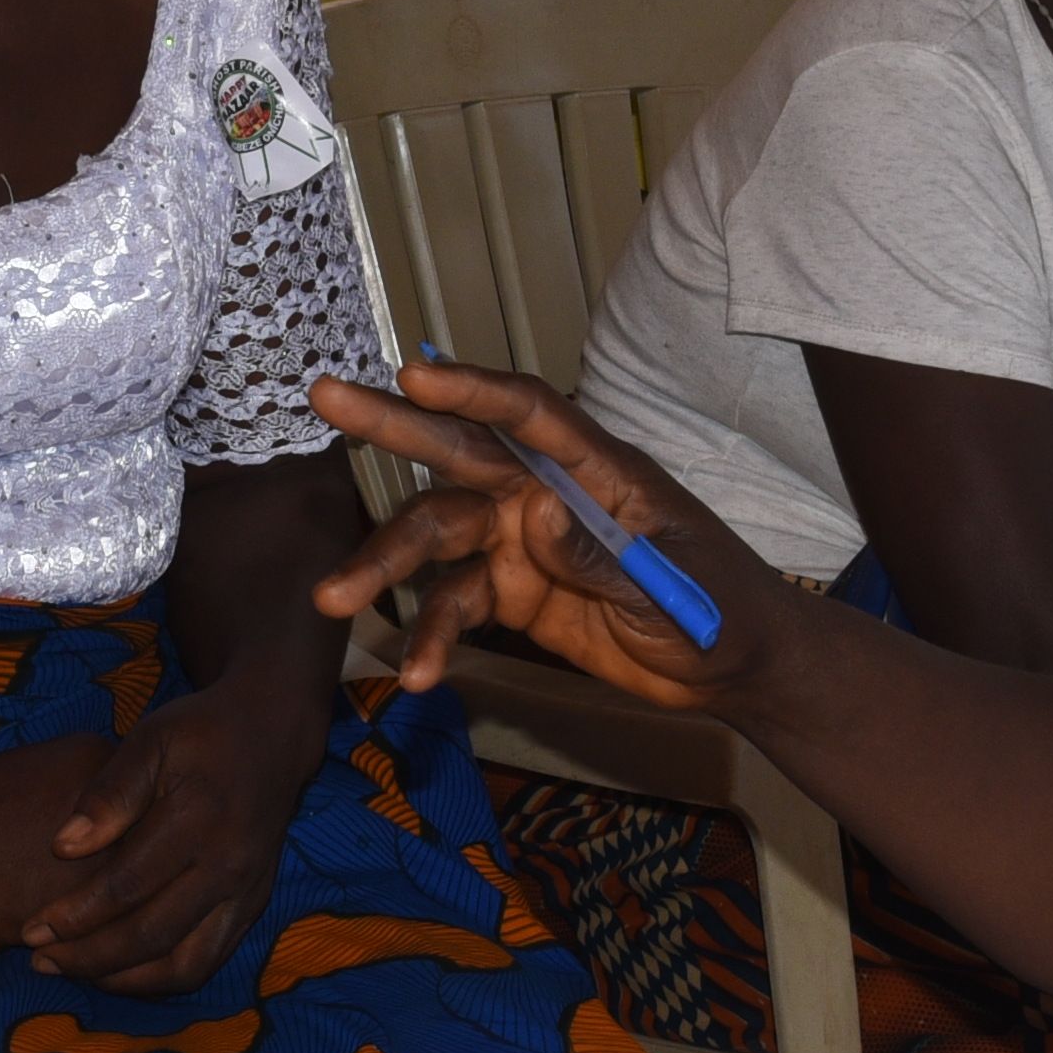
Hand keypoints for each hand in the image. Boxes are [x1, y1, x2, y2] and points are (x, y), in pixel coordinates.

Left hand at [23, 684, 329, 993]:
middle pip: (153, 934)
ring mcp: (247, 892)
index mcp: (200, 820)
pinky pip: (206, 961)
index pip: (128, 886)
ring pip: (184, 964)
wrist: (274, 734)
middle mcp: (228, 866)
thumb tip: (62, 847)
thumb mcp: (150, 740)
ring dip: (124, 978)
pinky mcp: (253, 906)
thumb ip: (108, 793)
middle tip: (40, 960)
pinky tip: (117, 970)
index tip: (32, 930)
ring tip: (73, 971)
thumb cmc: (200, 732)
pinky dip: (158, 977)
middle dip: (90, 957)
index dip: (76, 916)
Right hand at [309, 358, 751, 706]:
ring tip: (332, 599)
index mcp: (599, 471)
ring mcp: (521, 542)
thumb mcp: (670, 589)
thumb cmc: (719, 610)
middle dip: (393, 425)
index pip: (533, 414)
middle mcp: (546, 493)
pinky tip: (416, 675)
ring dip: (384, 564)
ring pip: (437, 535)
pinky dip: (431, 637)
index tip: (414, 376)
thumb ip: (602, 556)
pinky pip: (454, 606)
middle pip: (461, 450)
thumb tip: (536, 515)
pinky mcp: (509, 594)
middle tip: (325, 396)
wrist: (728, 670)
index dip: (475, 390)